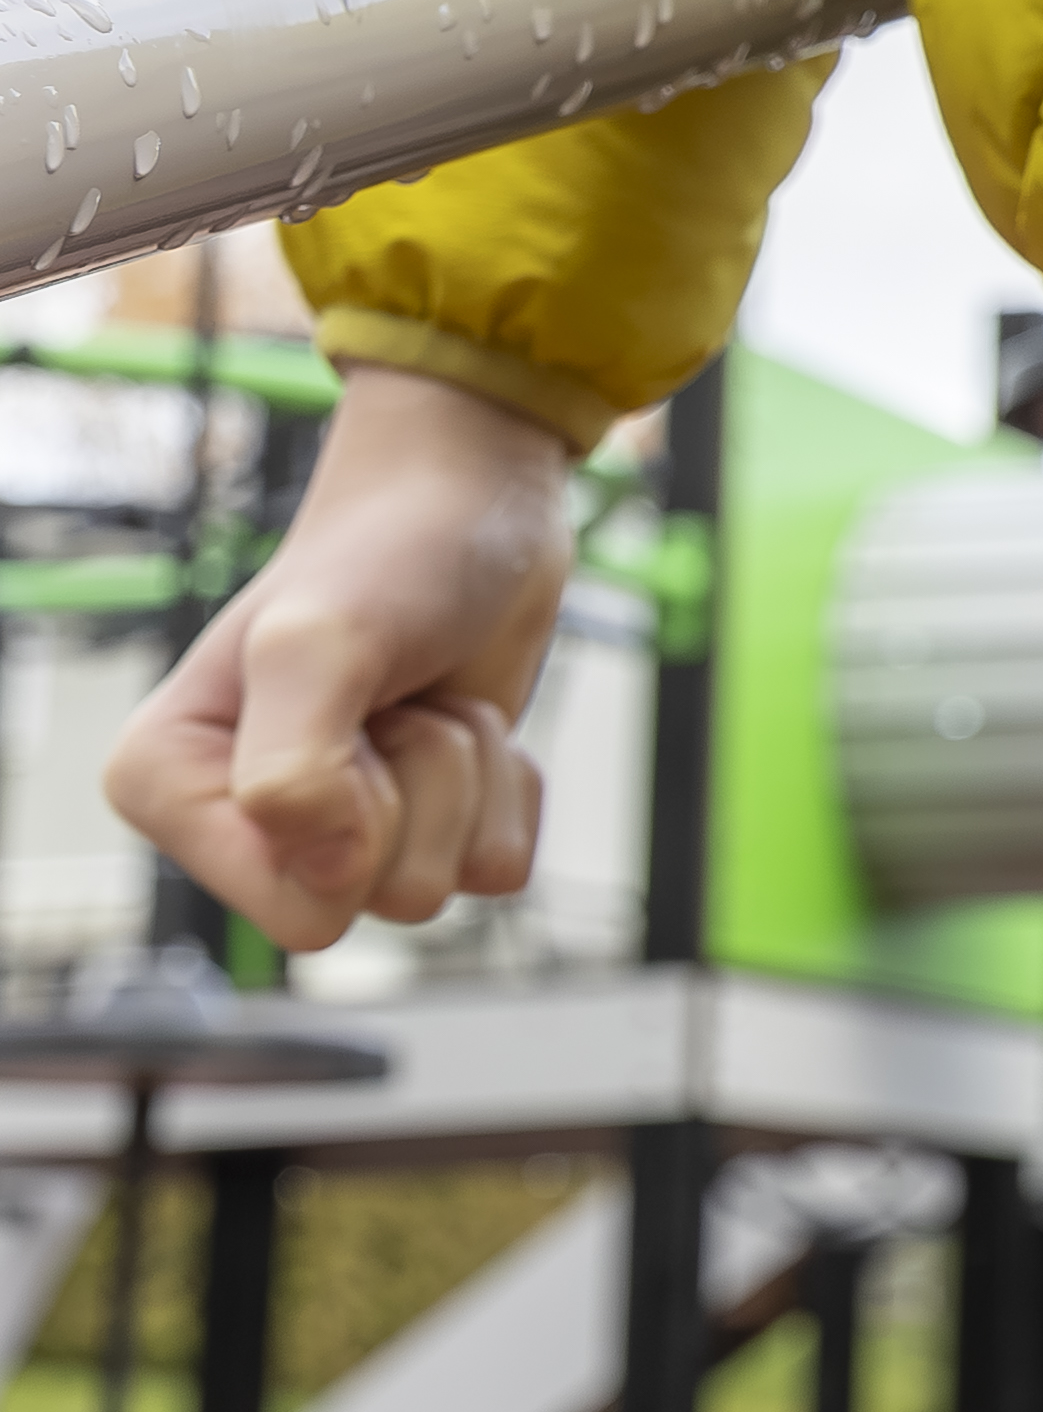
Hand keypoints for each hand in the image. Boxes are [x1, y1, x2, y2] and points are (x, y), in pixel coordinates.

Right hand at [107, 362, 573, 949]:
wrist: (473, 506)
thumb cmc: (385, 556)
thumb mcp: (318, 645)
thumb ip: (293, 770)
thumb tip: (329, 881)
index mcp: (165, 788)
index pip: (295, 906)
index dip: (359, 821)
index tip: (351, 723)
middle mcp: (238, 824)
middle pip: (375, 900)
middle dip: (420, 789)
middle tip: (393, 698)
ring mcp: (333, 831)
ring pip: (437, 886)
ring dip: (462, 775)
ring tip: (420, 696)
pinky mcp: (423, 822)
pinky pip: (498, 868)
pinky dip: (507, 786)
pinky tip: (461, 714)